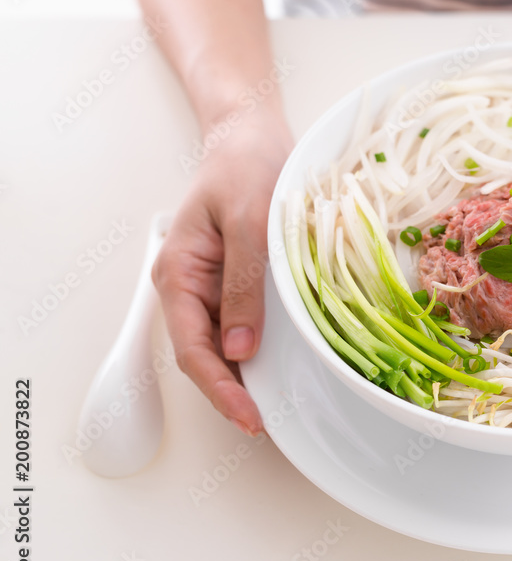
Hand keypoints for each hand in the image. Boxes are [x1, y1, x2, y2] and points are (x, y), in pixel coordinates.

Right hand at [153, 109, 293, 435]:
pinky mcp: (238, 282)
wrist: (250, 136)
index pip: (193, 348)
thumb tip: (240, 348)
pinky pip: (244, 325)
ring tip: (276, 407)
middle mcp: (191, 287)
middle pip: (205, 356)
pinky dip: (260, 351)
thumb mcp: (250, 221)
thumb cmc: (245, 167)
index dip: (221, 388)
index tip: (250, 417)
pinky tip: (283, 367)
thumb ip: (244, 284)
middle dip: (232, 393)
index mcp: (179, 274)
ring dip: (246, 378)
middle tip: (266, 424)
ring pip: (224, 346)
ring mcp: (214, 287)